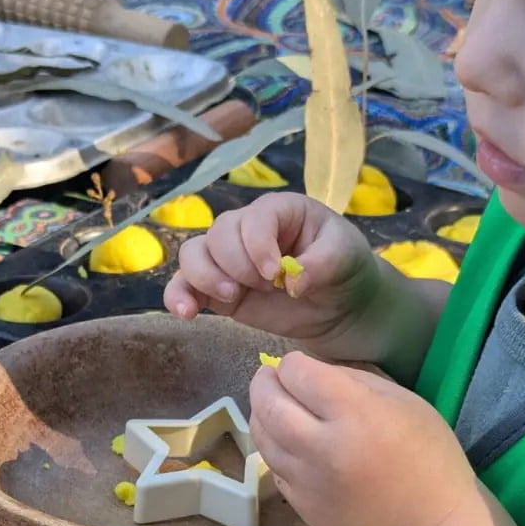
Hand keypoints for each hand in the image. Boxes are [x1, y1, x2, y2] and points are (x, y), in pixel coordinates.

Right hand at [163, 192, 383, 360]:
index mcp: (280, 211)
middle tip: (266, 288)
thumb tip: (292, 283)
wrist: (339, 306)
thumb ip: (322, 264)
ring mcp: (229, 260)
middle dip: (237, 264)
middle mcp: (247, 230)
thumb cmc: (344, 269)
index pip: (254, 219)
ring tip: (232, 297)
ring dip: (205, 277)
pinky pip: (184, 286)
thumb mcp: (346, 258)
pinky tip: (186, 314)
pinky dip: (179, 297)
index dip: (258, 245)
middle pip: (218, 234)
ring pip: (193, 254)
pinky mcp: (218, 290)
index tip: (276, 274)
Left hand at [249, 351, 475, 525]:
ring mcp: (308, 481)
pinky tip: (288, 440)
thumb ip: (353, 378)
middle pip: (268, 404)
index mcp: (356, 414)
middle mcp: (324, 448)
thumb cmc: (427, 455)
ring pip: (262, 437)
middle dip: (264, 383)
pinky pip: (273, 466)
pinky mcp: (301, 505)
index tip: (301, 365)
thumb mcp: (403, 400)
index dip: (294, 363)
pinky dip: (274, 447)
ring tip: (274, 404)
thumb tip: (311, 371)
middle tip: (270, 377)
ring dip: (261, 413)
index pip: (298, 374)